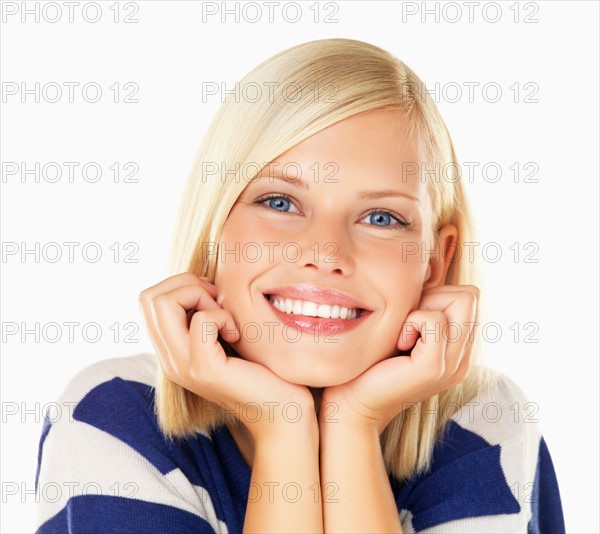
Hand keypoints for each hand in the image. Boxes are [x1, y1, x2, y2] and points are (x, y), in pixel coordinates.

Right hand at [138, 273, 314, 439]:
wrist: (282, 410)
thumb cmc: (261, 367)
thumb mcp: (225, 334)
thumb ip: (205, 312)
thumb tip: (202, 280)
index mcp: (170, 350)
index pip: (147, 299)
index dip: (180, 286)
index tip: (212, 298)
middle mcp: (169, 359)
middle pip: (149, 296)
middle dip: (187, 285)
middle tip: (217, 304)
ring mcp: (182, 366)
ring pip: (164, 302)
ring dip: (202, 297)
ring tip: (225, 319)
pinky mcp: (204, 369)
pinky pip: (201, 320)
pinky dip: (223, 316)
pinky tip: (237, 335)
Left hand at [320, 285, 478, 433]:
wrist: (351, 400)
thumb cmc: (371, 360)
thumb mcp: (403, 327)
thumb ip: (423, 307)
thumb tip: (429, 269)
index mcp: (459, 350)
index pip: (470, 297)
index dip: (438, 294)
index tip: (410, 316)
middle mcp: (463, 358)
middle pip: (470, 295)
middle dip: (434, 297)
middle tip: (406, 324)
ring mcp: (452, 365)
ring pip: (459, 301)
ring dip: (423, 308)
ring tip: (403, 334)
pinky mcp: (434, 368)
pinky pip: (433, 320)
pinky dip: (411, 322)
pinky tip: (398, 343)